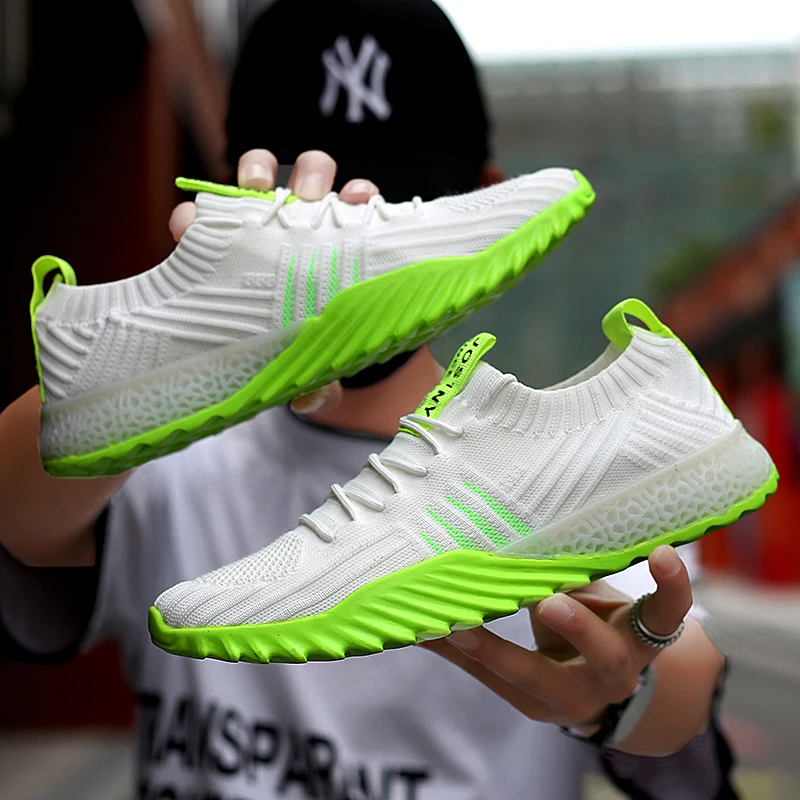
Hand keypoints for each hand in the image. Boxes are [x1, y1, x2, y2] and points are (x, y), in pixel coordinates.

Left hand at [167, 148, 379, 415]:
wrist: (353, 337)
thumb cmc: (311, 346)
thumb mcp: (303, 368)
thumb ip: (305, 384)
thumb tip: (306, 402)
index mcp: (243, 260)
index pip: (204, 226)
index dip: (193, 221)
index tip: (189, 228)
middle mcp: (279, 230)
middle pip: (254, 183)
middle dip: (253, 178)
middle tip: (260, 197)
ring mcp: (317, 220)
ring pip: (306, 175)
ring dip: (309, 176)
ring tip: (312, 197)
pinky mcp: (355, 220)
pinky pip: (358, 194)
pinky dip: (359, 193)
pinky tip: (362, 204)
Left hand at [422, 546, 719, 753]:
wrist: (598, 695)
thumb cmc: (599, 629)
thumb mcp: (600, 602)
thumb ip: (576, 573)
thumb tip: (536, 519)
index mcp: (637, 639)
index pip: (665, 613)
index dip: (669, 587)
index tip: (662, 552)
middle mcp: (613, 673)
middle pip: (602, 655)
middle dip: (576, 626)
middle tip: (550, 601)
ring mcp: (571, 698)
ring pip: (530, 675)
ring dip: (488, 647)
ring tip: (451, 624)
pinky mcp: (530, 706)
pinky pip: (488, 679)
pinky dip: (453, 653)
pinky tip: (418, 633)